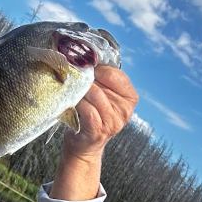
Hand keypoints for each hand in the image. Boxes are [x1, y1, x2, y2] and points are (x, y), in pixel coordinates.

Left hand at [51, 67, 137, 200]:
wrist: (82, 145)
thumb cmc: (90, 114)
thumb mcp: (102, 94)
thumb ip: (102, 78)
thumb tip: (85, 56)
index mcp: (130, 97)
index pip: (115, 74)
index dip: (97, 69)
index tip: (84, 68)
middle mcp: (125, 110)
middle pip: (103, 83)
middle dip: (85, 79)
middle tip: (73, 78)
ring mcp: (113, 122)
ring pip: (94, 94)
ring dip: (79, 91)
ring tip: (72, 92)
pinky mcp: (99, 130)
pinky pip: (87, 109)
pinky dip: (77, 104)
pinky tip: (71, 104)